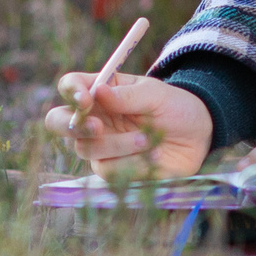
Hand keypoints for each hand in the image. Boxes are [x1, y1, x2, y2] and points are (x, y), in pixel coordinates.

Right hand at [43, 71, 212, 178]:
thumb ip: (128, 96)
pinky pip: (108, 170)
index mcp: (101, 91)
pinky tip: (154, 155)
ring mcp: (100, 145)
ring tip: (148, 140)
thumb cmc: (175, 107)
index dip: (71, 91)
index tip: (86, 98)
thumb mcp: (156, 95)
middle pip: (58, 122)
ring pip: (87, 148)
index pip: (71, 86)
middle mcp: (94, 118)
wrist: (198, 136)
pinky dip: (131, 163)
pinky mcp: (113, 168)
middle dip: (73, 125)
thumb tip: (98, 91)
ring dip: (119, 145)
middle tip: (98, 127)